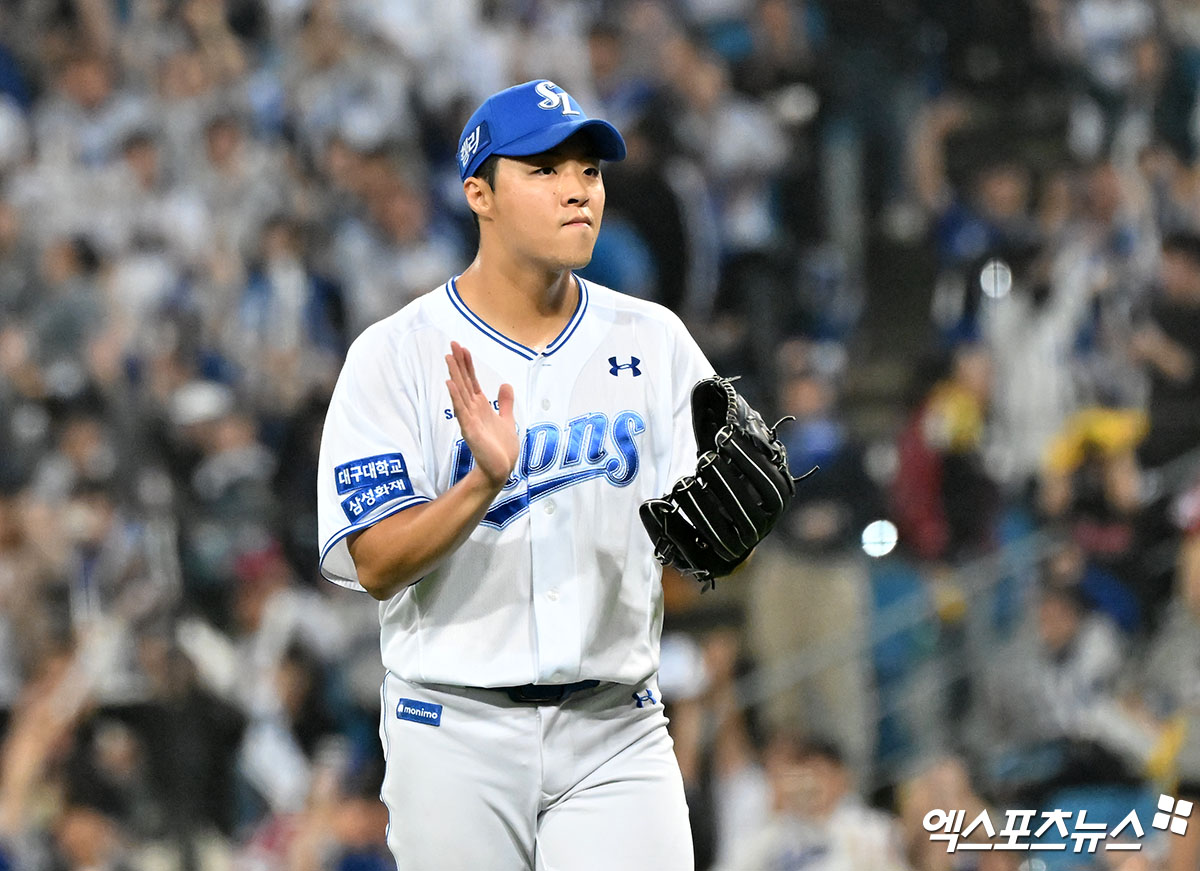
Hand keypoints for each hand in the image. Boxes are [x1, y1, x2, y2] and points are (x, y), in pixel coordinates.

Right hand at [445, 342, 517, 489]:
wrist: (501, 469)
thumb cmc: (501, 448)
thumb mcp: (507, 419)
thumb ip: (505, 403)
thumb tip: (505, 384)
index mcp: (481, 406)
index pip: (472, 380)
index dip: (467, 364)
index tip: (462, 347)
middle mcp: (472, 410)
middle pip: (463, 382)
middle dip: (458, 363)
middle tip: (451, 344)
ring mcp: (469, 419)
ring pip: (460, 393)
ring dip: (454, 375)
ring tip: (448, 358)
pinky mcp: (470, 431)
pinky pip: (461, 411)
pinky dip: (456, 397)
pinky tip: (450, 384)